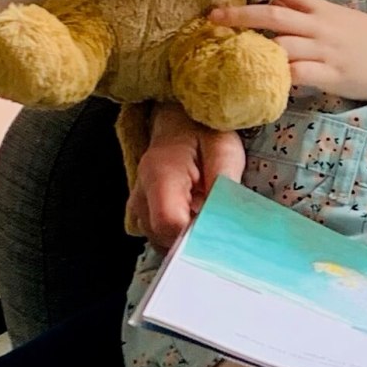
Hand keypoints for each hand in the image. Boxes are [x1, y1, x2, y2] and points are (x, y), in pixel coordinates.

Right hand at [126, 103, 244, 248]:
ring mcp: (140, 207)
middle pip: (165, 238)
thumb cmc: (205, 133)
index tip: (221, 233)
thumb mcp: (224, 150)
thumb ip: (224, 184)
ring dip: (191, 239)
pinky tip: (201, 222)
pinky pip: (164, 238)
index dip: (196, 235)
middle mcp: (142, 196)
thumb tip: (226, 219)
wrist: (181, 123)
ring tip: (211, 219)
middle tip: (223, 227)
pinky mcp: (146, 215)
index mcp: (160, 175)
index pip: (169, 223)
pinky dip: (184, 237)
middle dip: (197, 240)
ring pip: (164, 243)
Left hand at [209, 0, 366, 99]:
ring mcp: (326, 51)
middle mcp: (321, 27)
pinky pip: (299, 75)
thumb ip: (309, 12)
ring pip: (283, 45)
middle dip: (241, 15)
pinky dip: (280, 78)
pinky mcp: (332, 75)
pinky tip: (264, 82)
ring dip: (256, 49)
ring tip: (232, 55)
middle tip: (214, 17)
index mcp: (322, 10)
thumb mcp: (340, 18)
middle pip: (274, 15)